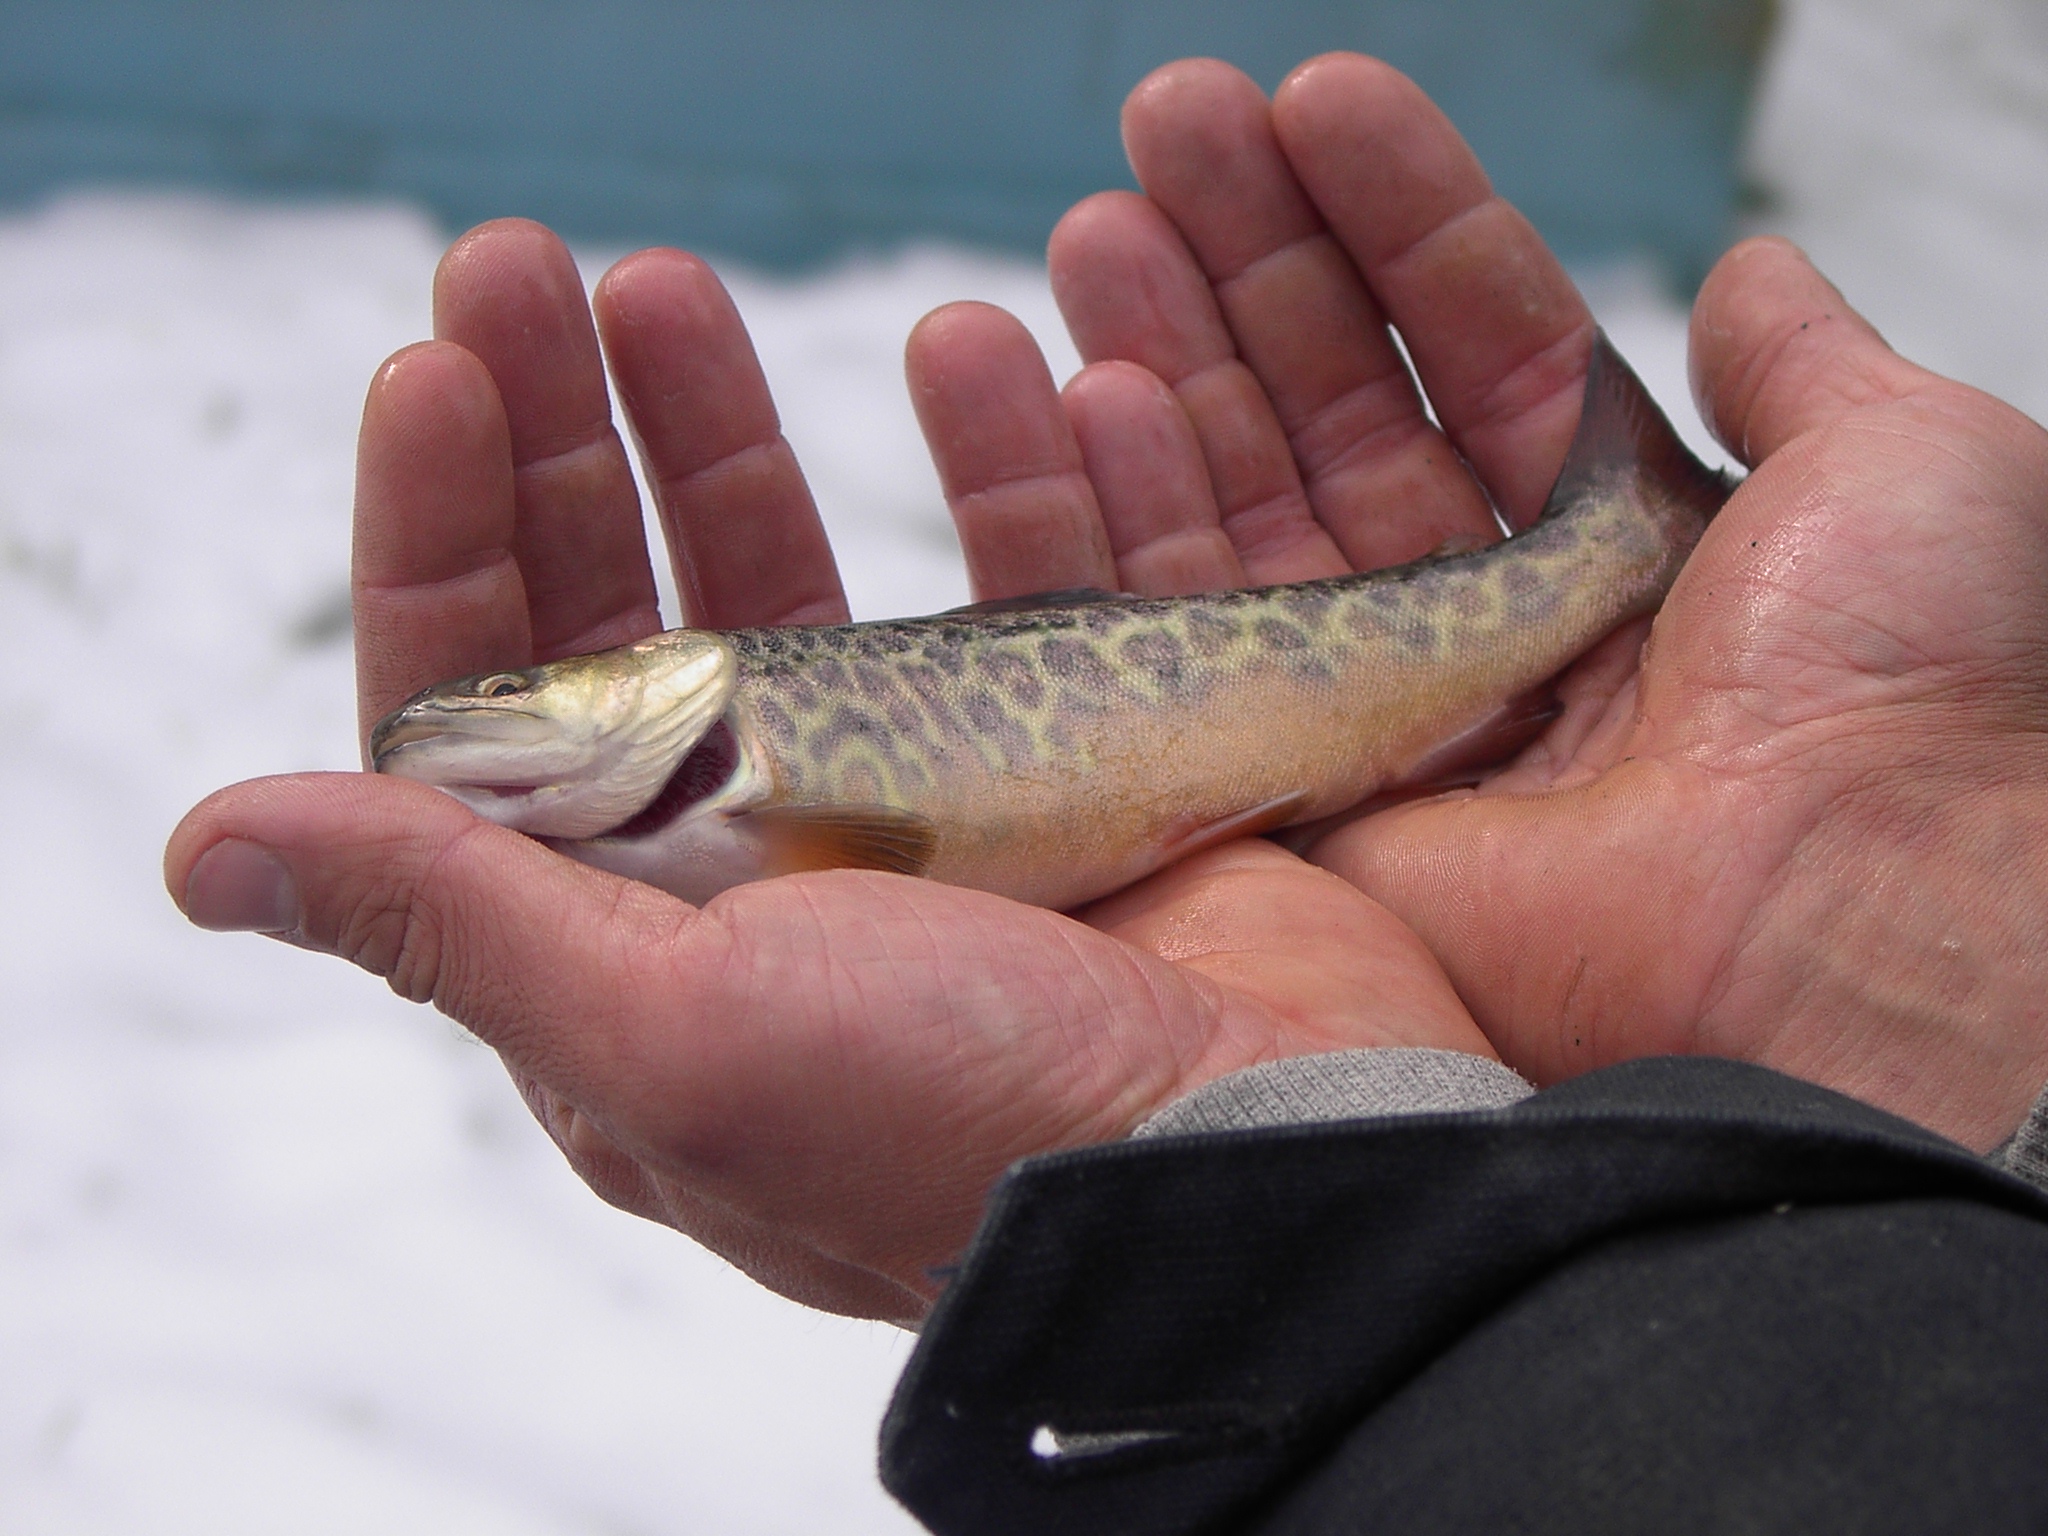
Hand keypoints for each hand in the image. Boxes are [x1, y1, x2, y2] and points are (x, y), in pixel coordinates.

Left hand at [165, 219, 1489, 1323]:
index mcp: (624, 955)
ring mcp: (908, 823)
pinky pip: (997, 584)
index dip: (443, 543)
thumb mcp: (676, 1037)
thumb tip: (207, 850)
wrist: (1269, 1167)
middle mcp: (747, 887)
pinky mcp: (1056, 773)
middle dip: (561, 447)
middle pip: (616, 628)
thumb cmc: (958, 1134)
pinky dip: (983, 476)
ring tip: (682, 289)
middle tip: (533, 272)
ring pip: (783, 590)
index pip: (478, 729)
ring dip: (723, 435)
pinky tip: (973, 360)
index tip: (438, 374)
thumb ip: (459, 920)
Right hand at [1014, 54, 2047, 1151]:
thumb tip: (1756, 267)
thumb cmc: (1897, 691)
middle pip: (1335, 408)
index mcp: (1615, 536)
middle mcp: (1482, 617)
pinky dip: (1117, 515)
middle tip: (1167, 120)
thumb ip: (1807, 363)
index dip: (1395, 217)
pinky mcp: (1287, 793)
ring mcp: (1376, 707)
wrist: (1829, 917)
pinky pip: (1178, 634)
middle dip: (1249, 257)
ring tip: (1098, 221)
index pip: (1476, 341)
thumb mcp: (1904, 468)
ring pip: (1240, 504)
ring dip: (1162, 355)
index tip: (1311, 102)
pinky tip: (1083, 387)